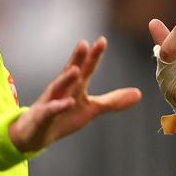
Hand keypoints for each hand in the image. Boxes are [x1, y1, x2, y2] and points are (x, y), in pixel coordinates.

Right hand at [10, 37, 142, 152]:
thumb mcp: (91, 109)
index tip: (102, 40)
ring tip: (75, 69)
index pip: (86, 68)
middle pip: (70, 72)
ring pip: (57, 88)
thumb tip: (139, 93)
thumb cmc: (64, 117)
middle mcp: (62, 90)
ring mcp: (50, 102)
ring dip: (65, 78)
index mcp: (75, 86)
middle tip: (84, 44)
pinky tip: (68, 102)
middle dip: (77, 58)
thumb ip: (113, 101)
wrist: (36, 135)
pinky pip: (50, 111)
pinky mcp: (42, 117)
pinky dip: (57, 106)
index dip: (93, 55)